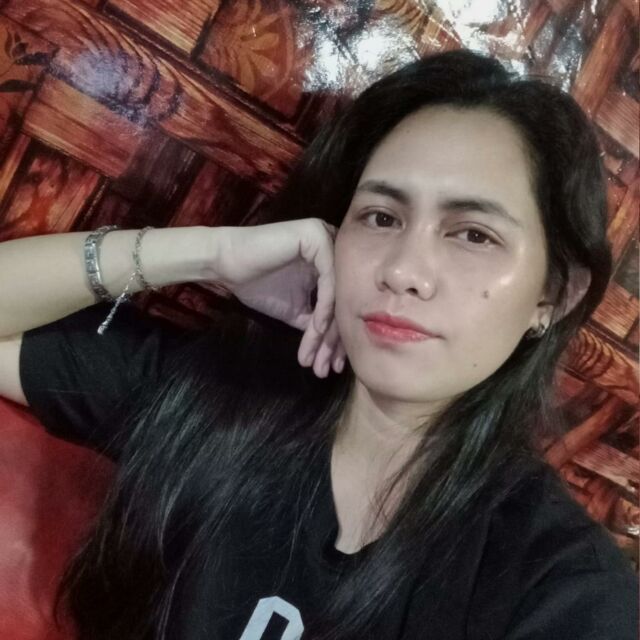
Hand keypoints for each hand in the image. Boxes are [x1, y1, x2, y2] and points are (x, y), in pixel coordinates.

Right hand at [209, 219, 345, 377]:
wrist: (226, 264)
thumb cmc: (257, 283)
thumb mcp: (295, 309)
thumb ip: (316, 320)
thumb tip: (336, 347)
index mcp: (329, 261)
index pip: (341, 302)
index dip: (336, 338)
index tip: (330, 367)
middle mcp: (333, 246)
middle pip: (343, 298)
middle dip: (334, 339)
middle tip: (327, 369)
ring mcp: (327, 238)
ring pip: (338, 292)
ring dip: (328, 330)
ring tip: (318, 358)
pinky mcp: (317, 235)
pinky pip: (328, 279)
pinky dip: (324, 307)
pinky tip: (317, 329)